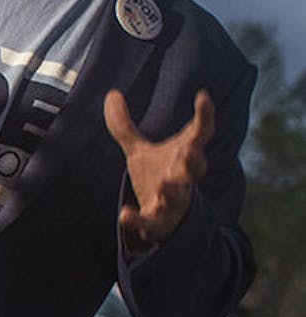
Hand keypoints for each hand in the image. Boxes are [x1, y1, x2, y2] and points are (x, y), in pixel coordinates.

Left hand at [104, 89, 214, 247]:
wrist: (162, 218)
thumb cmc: (157, 176)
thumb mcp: (139, 150)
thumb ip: (124, 125)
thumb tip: (112, 93)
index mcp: (183, 155)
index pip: (200, 133)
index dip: (204, 115)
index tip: (203, 96)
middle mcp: (183, 177)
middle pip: (195, 168)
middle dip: (194, 160)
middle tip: (191, 150)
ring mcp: (173, 201)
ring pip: (178, 196)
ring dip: (172, 190)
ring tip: (164, 184)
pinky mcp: (159, 221)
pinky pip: (151, 222)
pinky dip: (138, 220)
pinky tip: (124, 215)